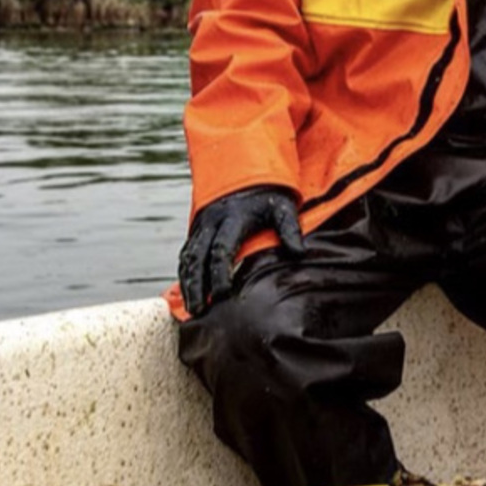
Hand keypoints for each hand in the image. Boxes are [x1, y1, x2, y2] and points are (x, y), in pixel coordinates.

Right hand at [177, 185, 304, 316]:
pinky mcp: (196, 230)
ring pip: (188, 257)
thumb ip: (290, 228)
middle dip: (197, 285)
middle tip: (199, 310)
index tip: (223, 295)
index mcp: (233, 217)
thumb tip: (300, 253)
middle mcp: (211, 221)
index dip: (220, 273)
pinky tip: (188, 294)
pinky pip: (186, 255)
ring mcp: (201, 226)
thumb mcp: (282, 207)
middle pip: (198, 257)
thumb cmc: (269, 196)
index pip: (222, 248)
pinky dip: (185, 275)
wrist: (247, 174)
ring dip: (188, 284)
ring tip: (192, 310)